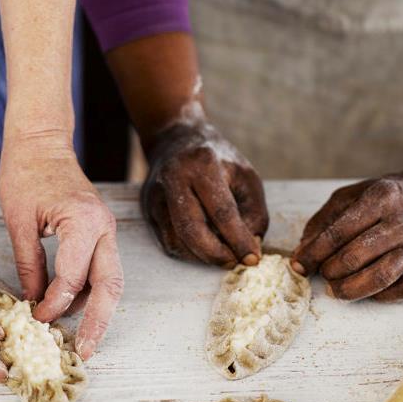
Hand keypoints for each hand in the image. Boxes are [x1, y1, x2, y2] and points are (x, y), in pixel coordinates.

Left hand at [0, 134, 122, 357]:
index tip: (35, 319)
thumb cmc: (25, 173)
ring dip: (96, 309)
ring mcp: (106, 229)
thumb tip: (34, 303)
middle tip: (87, 351)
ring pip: (111, 279)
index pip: (73, 277)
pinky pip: (102, 268)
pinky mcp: (100, 232)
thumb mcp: (19, 222)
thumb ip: (30, 265)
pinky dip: (91, 291)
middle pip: (110, 285)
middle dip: (99, 321)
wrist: (41, 142)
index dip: (54, 304)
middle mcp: (103, 227)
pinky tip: (74, 309)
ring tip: (81, 337)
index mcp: (82, 221)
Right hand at [141, 118, 267, 265]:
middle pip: (191, 229)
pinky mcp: (148, 207)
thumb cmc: (218, 160)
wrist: (176, 138)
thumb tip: (250, 247)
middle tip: (233, 262)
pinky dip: (188, 251)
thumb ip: (254, 211)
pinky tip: (204, 247)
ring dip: (201, 256)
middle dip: (215, 254)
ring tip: (222, 254)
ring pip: (176, 240)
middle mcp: (174, 178)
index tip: (252, 258)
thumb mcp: (246, 175)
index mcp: (203, 165)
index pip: (221, 211)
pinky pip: (167, 240)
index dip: (238, 239)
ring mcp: (156, 194)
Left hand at [292, 166, 402, 301]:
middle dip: (329, 271)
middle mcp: (401, 222)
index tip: (298, 264)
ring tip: (336, 289)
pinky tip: (366, 290)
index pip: (337, 232)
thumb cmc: (394, 197)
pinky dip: (379, 296)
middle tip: (321, 273)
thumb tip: (302, 249)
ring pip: (379, 278)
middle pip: (354, 257)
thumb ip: (327, 218)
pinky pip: (402, 290)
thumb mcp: (358, 193)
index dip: (312, 253)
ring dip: (350, 289)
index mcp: (380, 198)